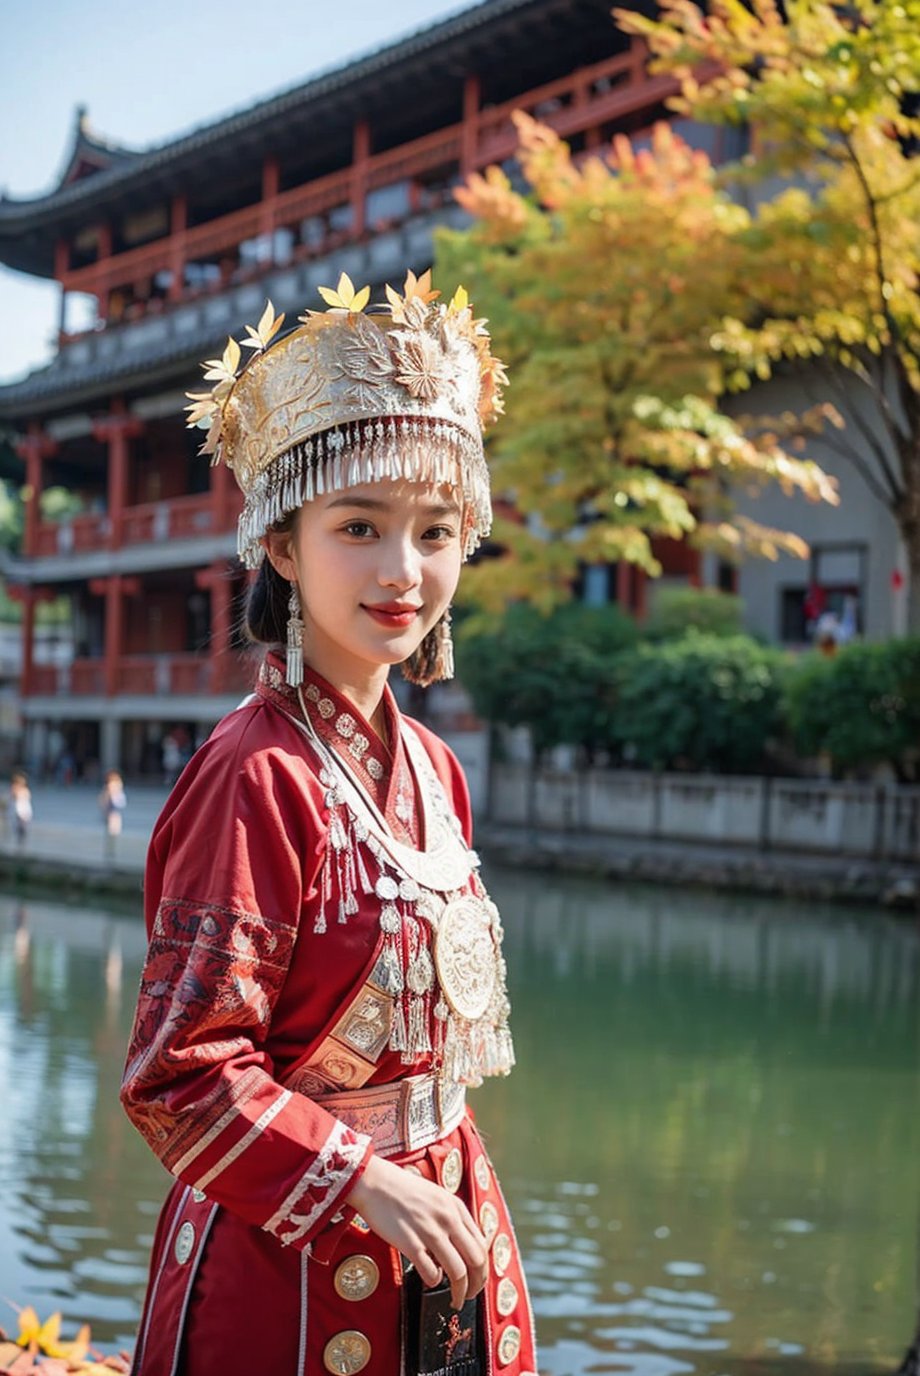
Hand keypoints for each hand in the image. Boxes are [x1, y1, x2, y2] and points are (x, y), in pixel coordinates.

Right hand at [345, 1155, 488, 1309]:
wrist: (375, 1182)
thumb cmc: (403, 1190)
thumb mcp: (437, 1196)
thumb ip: (452, 1218)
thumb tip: (463, 1247)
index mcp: (456, 1207)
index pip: (481, 1245)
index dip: (482, 1269)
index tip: (476, 1280)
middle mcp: (448, 1218)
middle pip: (476, 1261)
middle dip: (476, 1285)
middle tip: (469, 1296)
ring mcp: (430, 1231)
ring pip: (458, 1272)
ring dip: (459, 1292)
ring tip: (454, 1299)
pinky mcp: (410, 1243)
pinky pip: (431, 1272)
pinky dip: (434, 1282)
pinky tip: (430, 1279)